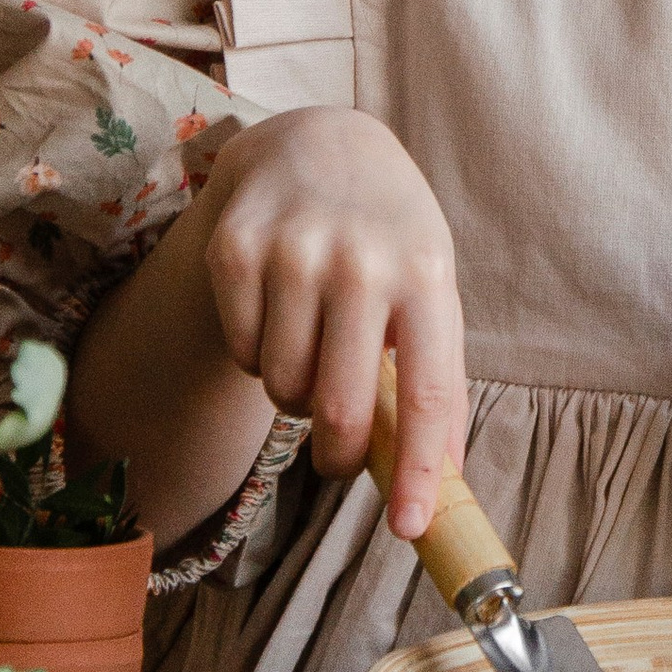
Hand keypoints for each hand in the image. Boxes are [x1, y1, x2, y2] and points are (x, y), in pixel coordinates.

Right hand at [199, 106, 465, 532]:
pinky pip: (243, 352)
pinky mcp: (234, 248)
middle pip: (341, 407)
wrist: (318, 142)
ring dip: (295, 396)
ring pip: (284, 387)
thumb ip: (434, 379)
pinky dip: (259, 357)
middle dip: (338, 453)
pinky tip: (279, 315)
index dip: (420, 470)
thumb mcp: (429, 287)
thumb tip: (437, 487)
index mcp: (426, 274)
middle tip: (339, 456)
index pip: (428, 391)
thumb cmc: (388, 237)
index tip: (410, 529)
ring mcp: (293, 250)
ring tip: (313, 349)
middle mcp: (361, 259)